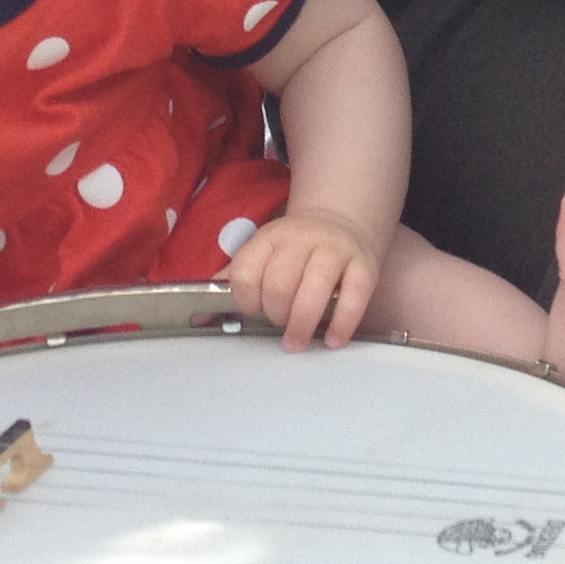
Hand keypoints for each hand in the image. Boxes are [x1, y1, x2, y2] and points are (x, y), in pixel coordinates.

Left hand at [222, 211, 383, 349]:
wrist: (341, 221)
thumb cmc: (295, 250)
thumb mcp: (262, 252)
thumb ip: (235, 279)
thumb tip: (200, 316)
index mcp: (270, 238)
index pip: (246, 271)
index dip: (245, 300)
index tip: (253, 310)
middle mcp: (302, 240)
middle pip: (279, 283)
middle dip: (275, 314)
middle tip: (279, 324)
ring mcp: (335, 251)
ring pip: (314, 288)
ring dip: (302, 323)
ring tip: (297, 342)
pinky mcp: (364, 265)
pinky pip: (354, 297)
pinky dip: (342, 324)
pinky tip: (333, 340)